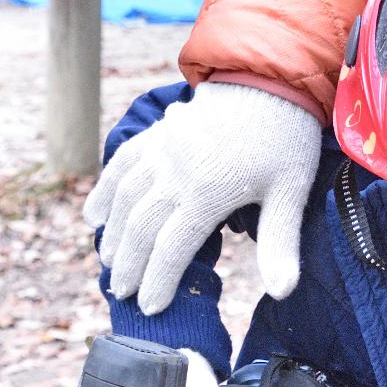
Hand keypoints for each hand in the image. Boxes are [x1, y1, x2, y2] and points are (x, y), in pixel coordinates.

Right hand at [85, 82, 321, 313]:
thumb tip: (282, 293)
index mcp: (209, 191)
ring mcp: (162, 149)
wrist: (271, 79)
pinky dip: (104, 190)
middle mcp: (176, 171)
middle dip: (129, 264)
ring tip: (108, 262)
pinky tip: (94, 215)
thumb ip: (281, 243)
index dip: (159, 281)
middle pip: (140, 227)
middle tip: (122, 292)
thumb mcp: (292, 192)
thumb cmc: (286, 139)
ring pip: (124, 197)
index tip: (150, 307)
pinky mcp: (158, 133)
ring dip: (113, 233)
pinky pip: (121, 164)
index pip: (173, 248)